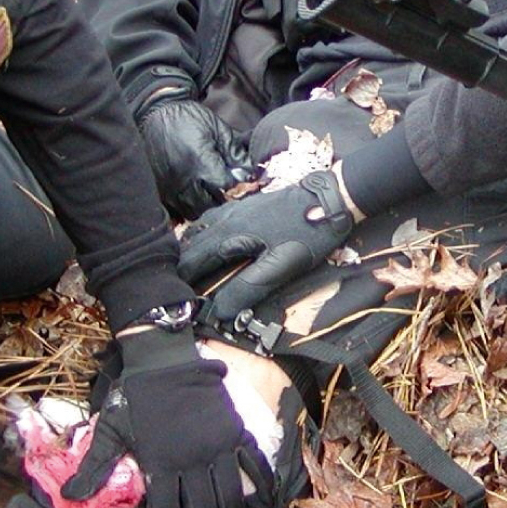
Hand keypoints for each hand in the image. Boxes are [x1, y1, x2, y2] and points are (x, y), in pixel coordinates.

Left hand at [61, 330, 272, 507]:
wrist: (165, 359)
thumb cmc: (135, 397)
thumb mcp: (110, 430)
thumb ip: (94, 466)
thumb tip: (68, 499)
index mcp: (160, 464)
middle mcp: (192, 461)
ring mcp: (217, 447)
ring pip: (230, 498)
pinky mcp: (234, 432)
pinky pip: (253, 463)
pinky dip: (262, 484)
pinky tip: (264, 505)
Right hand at [137, 97, 252, 219]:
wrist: (155, 113)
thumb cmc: (188, 118)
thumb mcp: (217, 128)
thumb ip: (234, 152)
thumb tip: (250, 173)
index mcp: (201, 162)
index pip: (226, 187)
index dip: (237, 186)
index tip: (240, 182)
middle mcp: (184, 178)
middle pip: (211, 204)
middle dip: (222, 199)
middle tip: (227, 190)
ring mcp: (169, 186)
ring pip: (193, 211)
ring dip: (206, 206)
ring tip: (211, 194)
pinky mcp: (159, 189)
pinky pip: (176, 210)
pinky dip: (188, 208)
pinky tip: (194, 198)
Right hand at [177, 169, 355, 320]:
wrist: (330, 197)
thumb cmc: (307, 233)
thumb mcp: (280, 266)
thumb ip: (248, 288)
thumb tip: (219, 311)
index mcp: (229, 235)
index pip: (193, 261)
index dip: (183, 281)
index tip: (176, 299)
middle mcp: (226, 219)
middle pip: (192, 244)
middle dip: (182, 266)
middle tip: (178, 286)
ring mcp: (236, 209)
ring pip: (201, 228)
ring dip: (191, 248)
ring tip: (188, 267)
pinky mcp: (248, 205)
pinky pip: (214, 219)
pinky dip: (204, 233)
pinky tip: (213, 239)